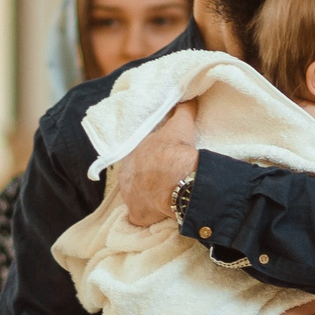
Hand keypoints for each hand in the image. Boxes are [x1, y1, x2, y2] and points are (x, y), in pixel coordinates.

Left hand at [120, 100, 198, 228]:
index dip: (149, 160)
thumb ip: (182, 111)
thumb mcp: (179, 125)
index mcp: (130, 156)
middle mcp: (125, 178)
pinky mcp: (138, 216)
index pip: (136, 158)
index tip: (160, 163)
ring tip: (164, 197)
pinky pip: (141, 217)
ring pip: (137, 198)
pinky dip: (148, 216)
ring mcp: (130, 199)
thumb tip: (188, 97)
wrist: (178, 180)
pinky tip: (159, 214)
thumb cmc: (174, 151)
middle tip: (164, 181)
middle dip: (146, 180)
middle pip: (135, 179)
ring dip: (147, 198)